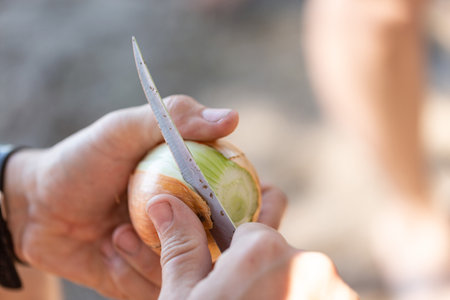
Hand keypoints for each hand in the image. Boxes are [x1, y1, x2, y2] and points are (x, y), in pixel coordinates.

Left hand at [4, 95, 239, 298]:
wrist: (39, 206)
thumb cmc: (84, 160)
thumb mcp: (123, 130)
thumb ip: (174, 118)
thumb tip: (231, 117)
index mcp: (203, 184)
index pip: (254, 197)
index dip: (264, 207)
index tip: (248, 212)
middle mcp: (196, 222)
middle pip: (234, 245)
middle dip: (212, 243)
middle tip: (175, 222)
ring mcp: (174, 254)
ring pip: (196, 272)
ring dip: (157, 254)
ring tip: (119, 230)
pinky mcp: (149, 281)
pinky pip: (160, 289)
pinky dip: (135, 269)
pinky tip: (111, 246)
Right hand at [146, 193, 358, 299]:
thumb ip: (182, 246)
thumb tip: (165, 201)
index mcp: (263, 249)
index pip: (251, 233)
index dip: (234, 260)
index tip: (227, 287)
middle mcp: (310, 263)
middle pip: (279, 257)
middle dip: (261, 280)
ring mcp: (337, 293)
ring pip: (302, 281)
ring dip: (285, 296)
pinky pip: (322, 299)